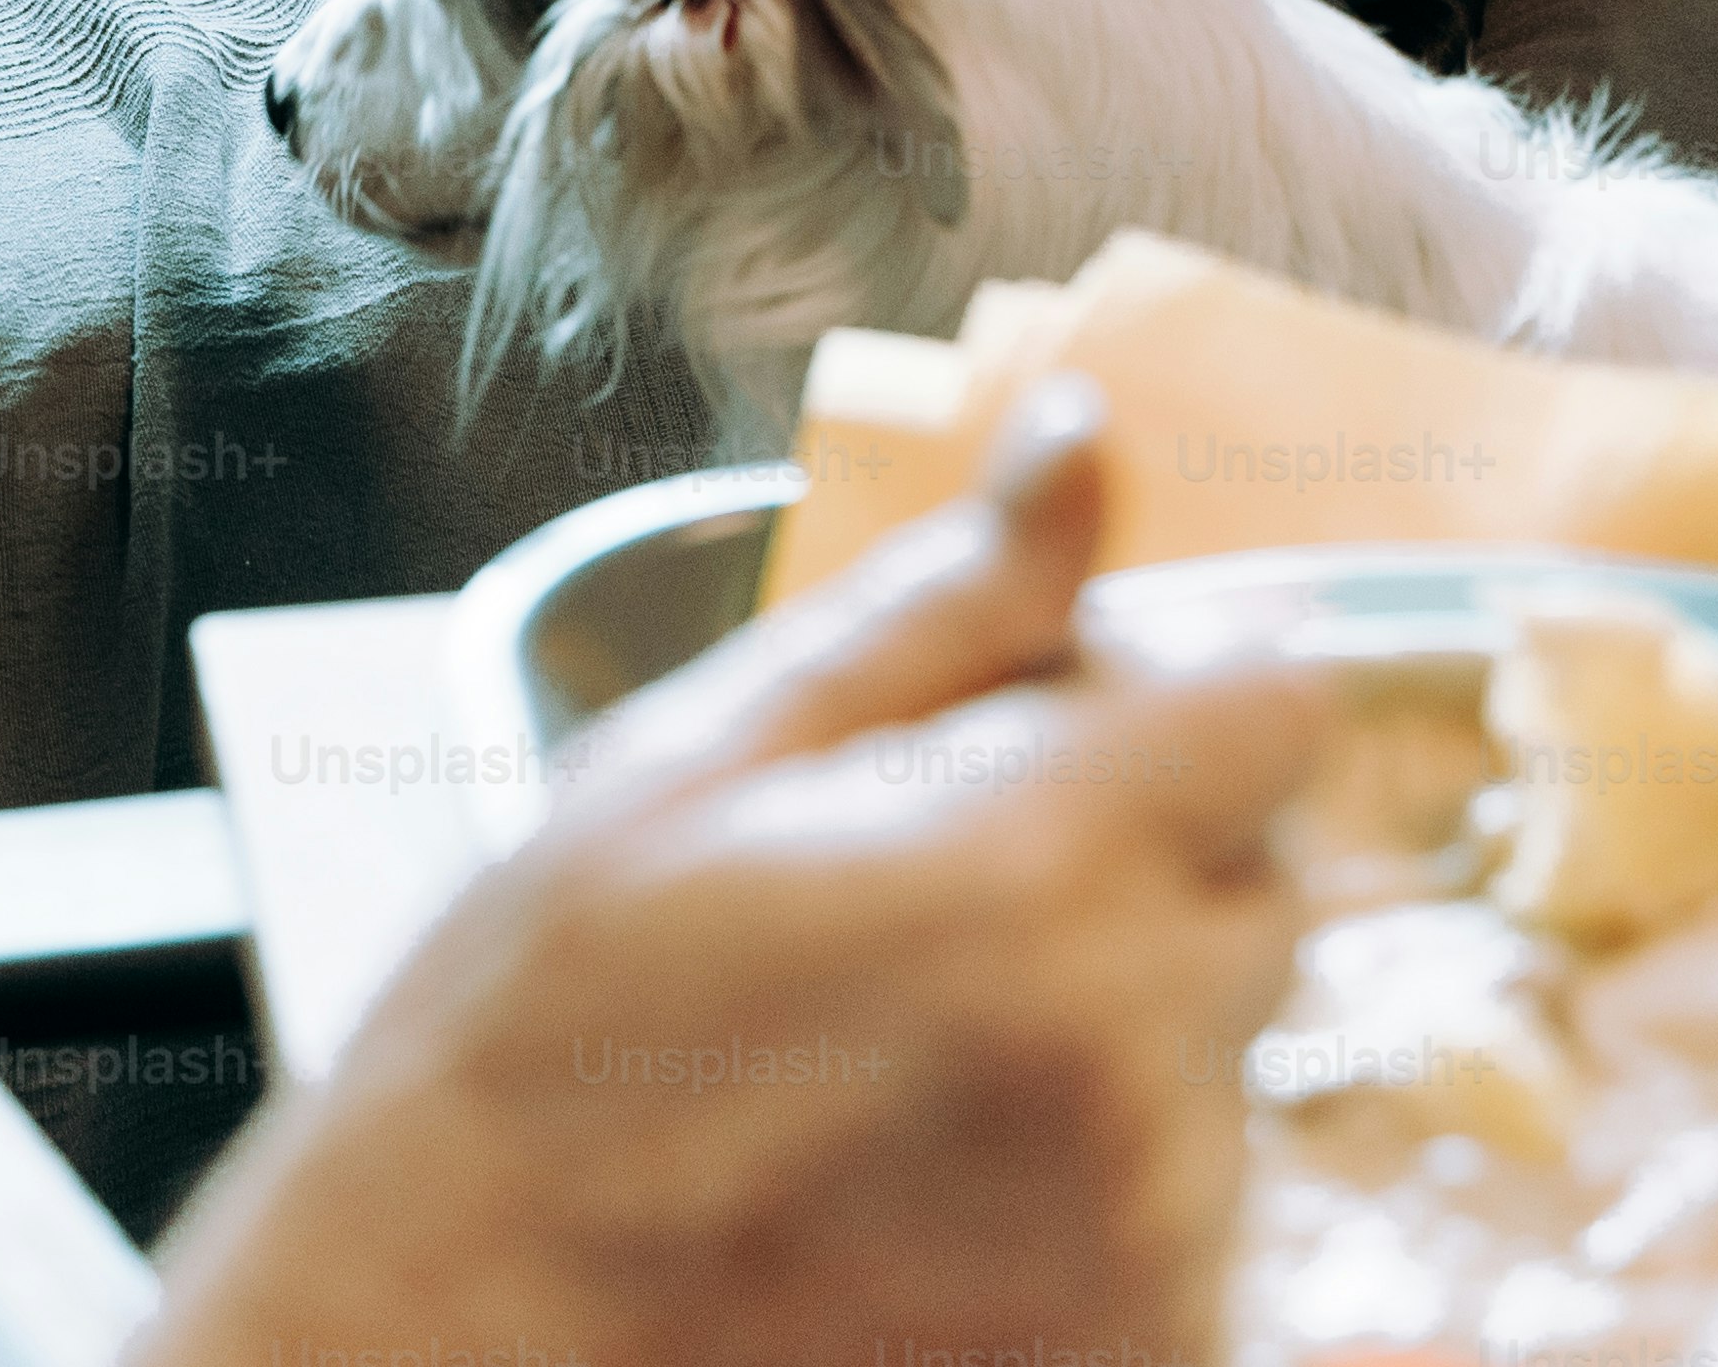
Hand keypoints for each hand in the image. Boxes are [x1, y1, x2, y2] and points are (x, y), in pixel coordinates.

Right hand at [147, 384, 1329, 1366]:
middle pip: (1263, 873)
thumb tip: (1083, 442)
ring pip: (1219, 1048)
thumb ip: (938, 609)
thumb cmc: (525, 1064)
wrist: (438, 1358)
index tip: (1051, 727)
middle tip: (921, 906)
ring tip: (882, 1069)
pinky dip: (1086, 1183)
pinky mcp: (1143, 1361)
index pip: (1279, 700)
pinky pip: (1190, 1215)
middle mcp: (1135, 1070)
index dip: (1170, 686)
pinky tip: (911, 1185)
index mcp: (1031, 878)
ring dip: (1106, 1027)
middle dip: (1136, 856)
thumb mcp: (689, 770)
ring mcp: (1152, 1245)